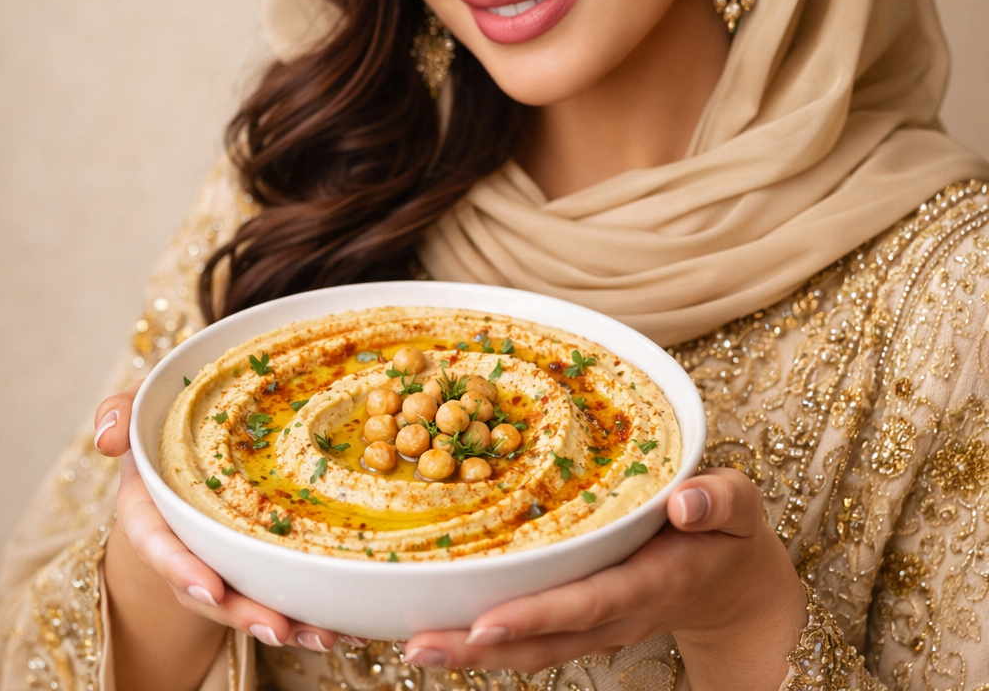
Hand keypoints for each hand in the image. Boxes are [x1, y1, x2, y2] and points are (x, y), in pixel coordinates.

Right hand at [95, 383, 356, 689]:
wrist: (189, 441)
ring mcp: (220, 557)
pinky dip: (311, 611)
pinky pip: (279, 590)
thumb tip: (108, 438)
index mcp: (152, 512)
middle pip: (209, 589)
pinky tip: (347, 626)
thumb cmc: (164, 423)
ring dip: (286, 621)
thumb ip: (121, 412)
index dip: (181, 568)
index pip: (159, 544)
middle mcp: (186, 544)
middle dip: (242, 612)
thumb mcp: (141, 408)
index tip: (210, 590)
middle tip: (278, 627)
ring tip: (324, 635)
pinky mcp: (254, 559)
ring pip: (247, 599)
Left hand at [402, 468, 806, 690]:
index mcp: (652, 581)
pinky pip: (535, 635)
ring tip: (413, 645)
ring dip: (474, 650)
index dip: (540, 615)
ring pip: (532, 646)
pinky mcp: (585, 617)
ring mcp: (599, 621)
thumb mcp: (739, 507)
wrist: (735, 582)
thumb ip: (719, 503)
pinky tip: (445, 627)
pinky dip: (489, 639)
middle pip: (545, 639)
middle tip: (418, 646)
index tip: (487, 623)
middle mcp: (618, 612)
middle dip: (482, 647)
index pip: (590, 602)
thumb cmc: (729, 532)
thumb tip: (685, 501)